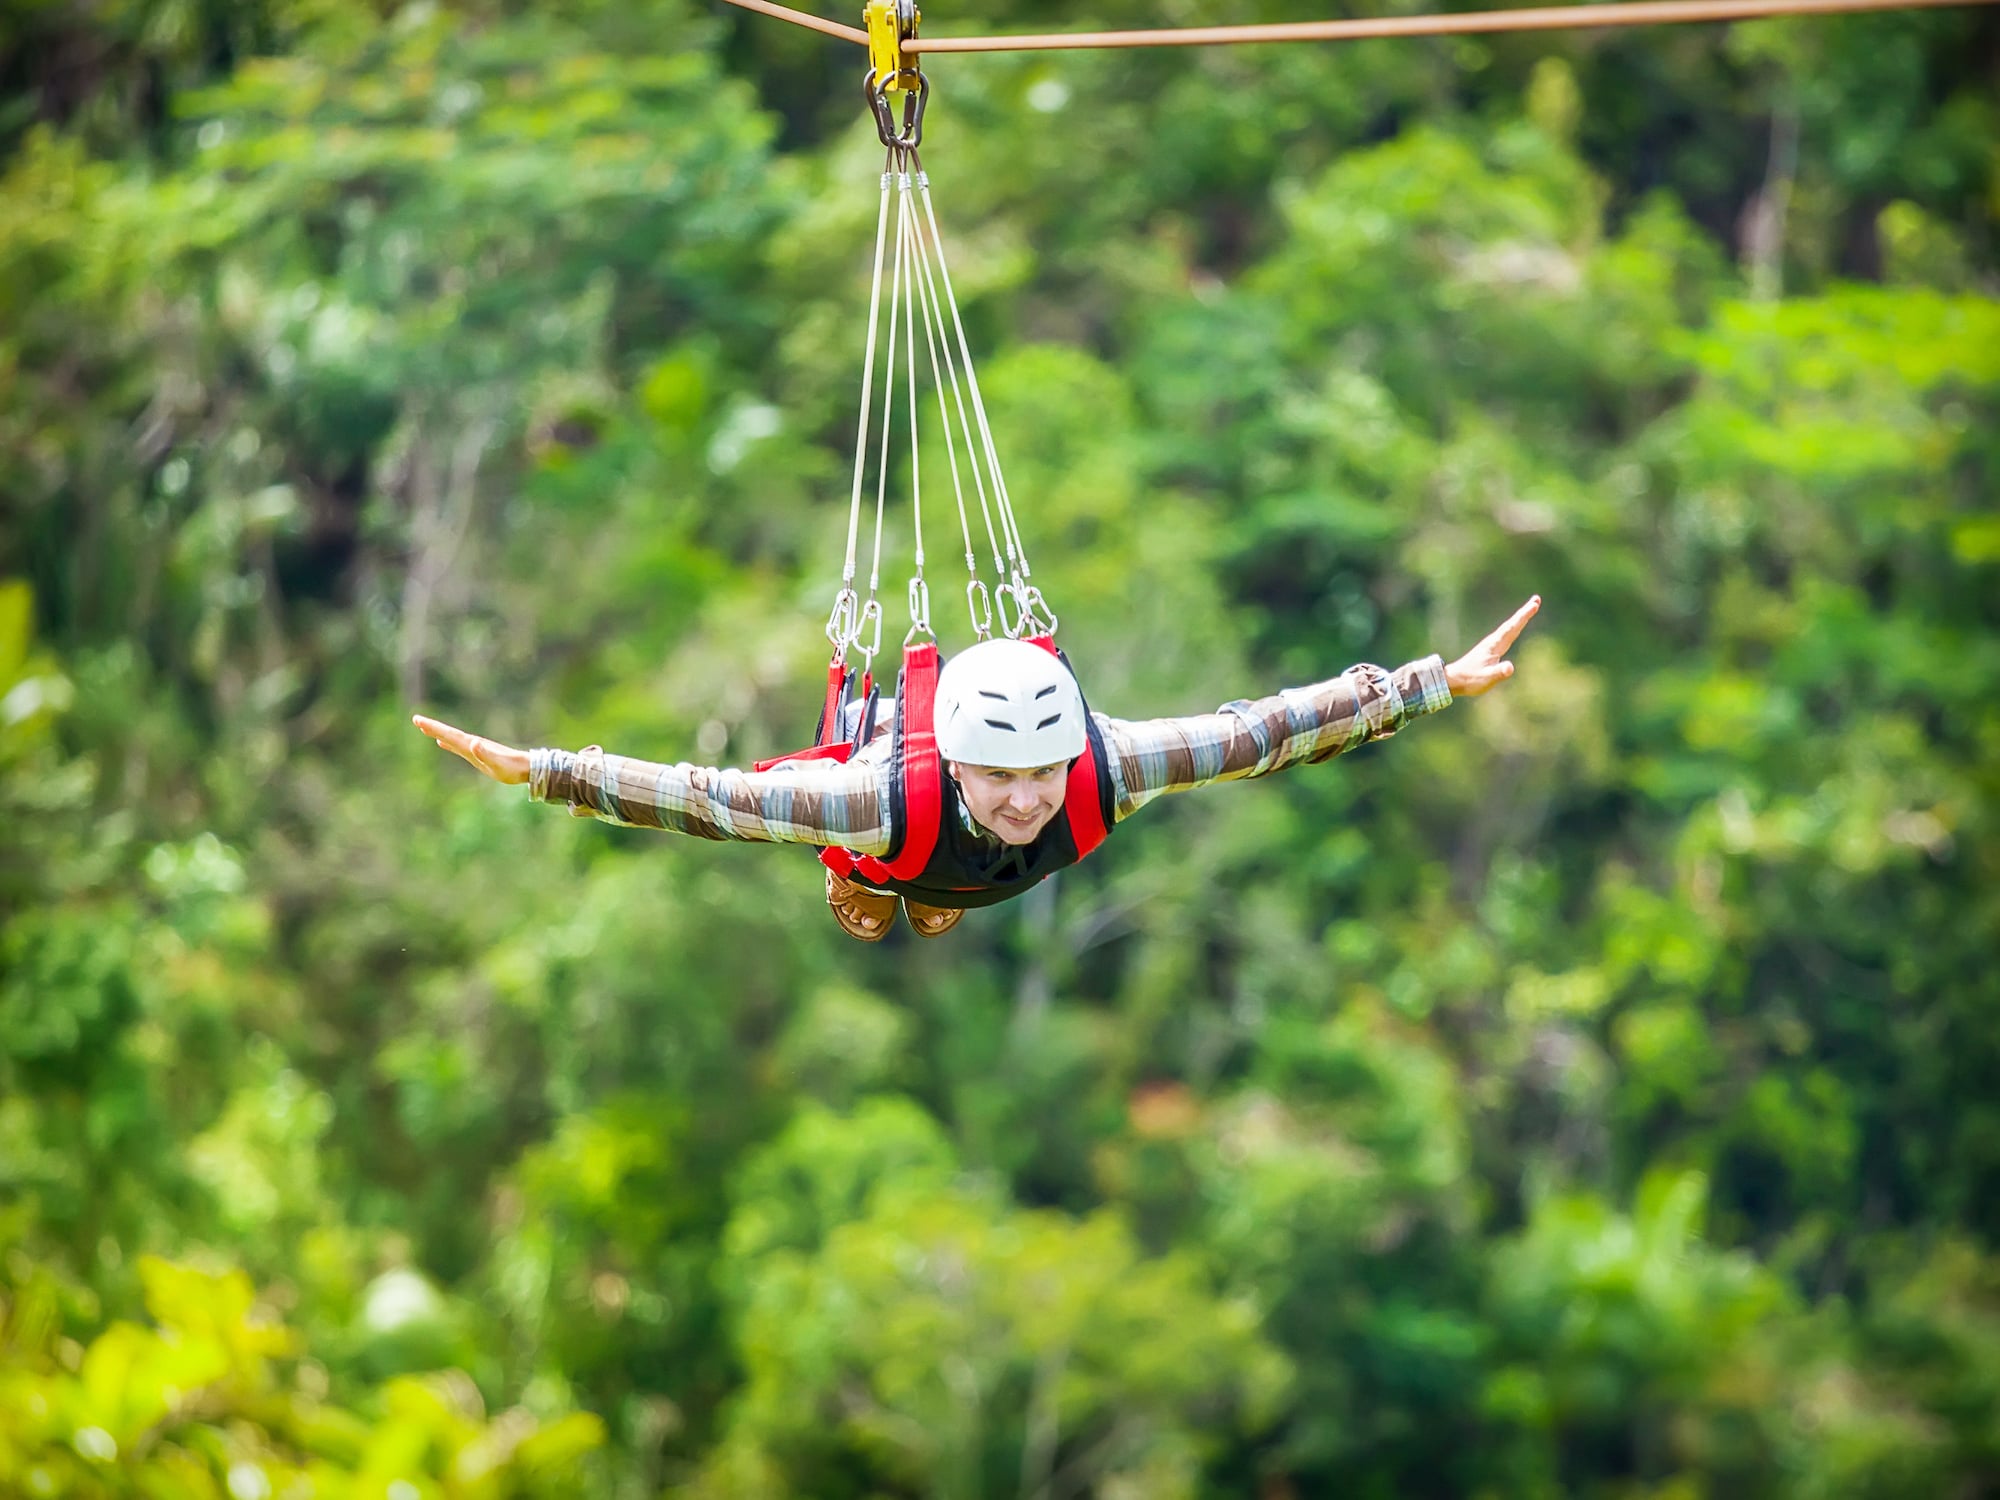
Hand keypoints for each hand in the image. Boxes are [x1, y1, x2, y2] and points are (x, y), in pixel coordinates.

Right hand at [412, 714, 529, 785]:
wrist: (526, 767)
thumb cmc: (511, 768)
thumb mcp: (497, 764)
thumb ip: (485, 754)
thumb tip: (473, 742)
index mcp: (472, 745)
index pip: (450, 734)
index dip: (434, 727)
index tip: (419, 720)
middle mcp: (472, 744)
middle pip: (448, 733)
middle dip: (432, 727)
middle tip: (416, 719)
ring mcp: (474, 748)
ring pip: (451, 738)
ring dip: (437, 732)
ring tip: (425, 728)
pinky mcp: (478, 753)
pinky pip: (458, 746)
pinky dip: (448, 743)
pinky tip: (442, 743)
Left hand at [1446, 595, 1539, 697]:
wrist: (1452, 679)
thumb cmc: (1469, 679)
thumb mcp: (1486, 678)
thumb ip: (1498, 673)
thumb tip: (1510, 667)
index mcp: (1494, 645)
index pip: (1511, 628)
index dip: (1523, 617)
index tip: (1533, 605)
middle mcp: (1493, 641)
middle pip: (1512, 624)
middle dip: (1524, 613)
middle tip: (1536, 599)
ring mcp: (1491, 645)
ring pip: (1509, 628)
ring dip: (1520, 618)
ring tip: (1531, 608)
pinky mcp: (1490, 649)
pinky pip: (1506, 635)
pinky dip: (1514, 628)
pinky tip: (1515, 628)